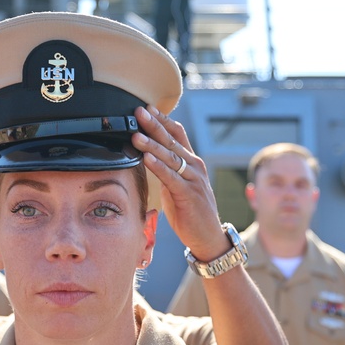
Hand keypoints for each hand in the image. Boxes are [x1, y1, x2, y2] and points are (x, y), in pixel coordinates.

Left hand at [132, 106, 226, 260]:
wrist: (208, 236)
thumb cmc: (190, 211)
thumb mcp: (176, 186)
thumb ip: (166, 170)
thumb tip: (148, 157)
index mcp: (191, 162)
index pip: (177, 134)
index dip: (162, 120)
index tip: (147, 108)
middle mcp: (194, 166)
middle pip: (172, 140)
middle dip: (154, 125)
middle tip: (139, 111)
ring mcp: (193, 179)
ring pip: (170, 156)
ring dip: (152, 144)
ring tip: (136, 134)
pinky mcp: (189, 194)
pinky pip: (171, 177)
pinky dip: (158, 166)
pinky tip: (147, 158)